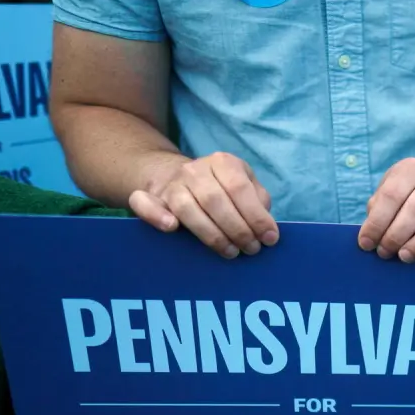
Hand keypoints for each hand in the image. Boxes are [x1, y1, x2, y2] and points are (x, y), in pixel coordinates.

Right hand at [128, 152, 276, 258]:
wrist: (177, 177)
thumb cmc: (222, 188)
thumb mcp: (246, 185)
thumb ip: (258, 200)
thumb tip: (266, 226)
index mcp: (224, 163)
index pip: (240, 189)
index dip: (256, 216)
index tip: (269, 239)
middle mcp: (195, 170)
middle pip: (215, 201)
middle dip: (237, 230)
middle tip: (250, 249)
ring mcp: (172, 183)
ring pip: (187, 209)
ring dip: (211, 235)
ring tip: (230, 252)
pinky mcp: (151, 196)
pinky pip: (145, 204)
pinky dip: (156, 216)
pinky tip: (171, 228)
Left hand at [358, 158, 414, 262]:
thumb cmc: (405, 199)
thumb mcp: (388, 194)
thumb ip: (379, 208)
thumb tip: (371, 233)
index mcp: (410, 168)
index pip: (391, 195)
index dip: (376, 222)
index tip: (366, 244)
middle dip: (396, 235)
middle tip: (385, 253)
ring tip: (405, 256)